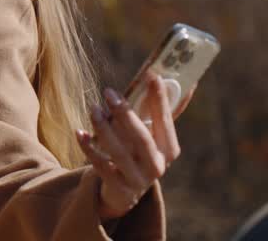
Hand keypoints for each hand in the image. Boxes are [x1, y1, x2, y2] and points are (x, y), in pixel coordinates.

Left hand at [76, 73, 188, 220]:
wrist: (124, 192)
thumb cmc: (139, 153)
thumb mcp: (153, 136)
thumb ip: (163, 112)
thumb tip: (187, 82)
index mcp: (169, 150)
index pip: (166, 122)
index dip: (160, 100)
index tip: (151, 75)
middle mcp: (157, 166)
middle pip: (141, 139)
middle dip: (125, 114)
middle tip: (109, 92)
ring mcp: (137, 180)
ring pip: (119, 152)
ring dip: (104, 128)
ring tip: (93, 108)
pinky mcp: (118, 188)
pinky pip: (101, 166)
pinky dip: (89, 148)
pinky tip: (79, 132)